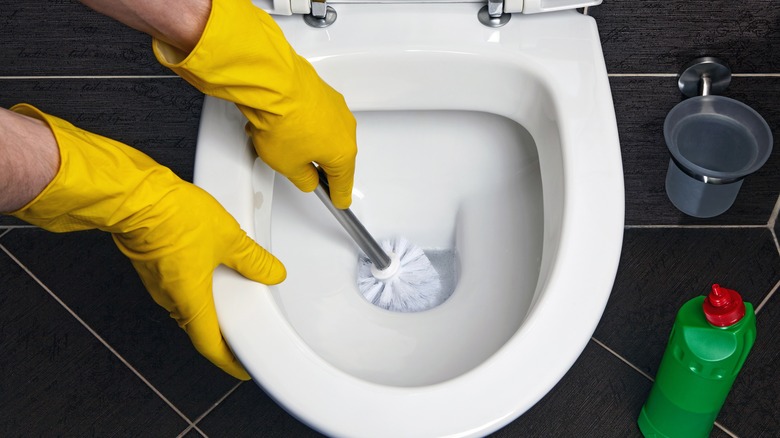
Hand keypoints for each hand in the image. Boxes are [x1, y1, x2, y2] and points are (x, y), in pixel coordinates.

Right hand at [9, 104, 285, 379]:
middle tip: (241, 334)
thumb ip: (253, 260)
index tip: (242, 368)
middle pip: (198, 327)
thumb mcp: (229, 238)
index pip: (211, 345)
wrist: (133, 196)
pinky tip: (208, 268)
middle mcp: (169, 298)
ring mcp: (157, 282)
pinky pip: (177, 284)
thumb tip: (271, 272)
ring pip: (186, 304)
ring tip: (231, 298)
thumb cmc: (172, 217)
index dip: (230, 361)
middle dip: (221, 333)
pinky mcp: (151, 264)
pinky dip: (196, 284)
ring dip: (208, 305)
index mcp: (190, 301)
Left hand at [152, 0, 356, 207]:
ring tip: (280, 142)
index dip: (339, 195)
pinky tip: (280, 124)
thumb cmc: (284, 122)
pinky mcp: (322, 92)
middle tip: (302, 171)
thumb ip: (303, 178)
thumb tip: (308, 178)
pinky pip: (315, 114)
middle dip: (316, 163)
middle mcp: (346, 128)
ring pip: (323, 132)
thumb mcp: (288, 167)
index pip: (343, 182)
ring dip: (306, 139)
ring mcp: (335, 107)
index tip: (339, 201)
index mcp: (344, 152)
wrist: (274, 84)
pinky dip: (301, 121)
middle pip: (334, 154)